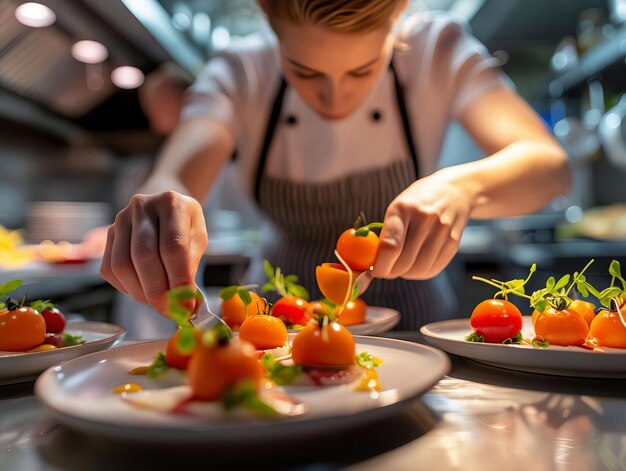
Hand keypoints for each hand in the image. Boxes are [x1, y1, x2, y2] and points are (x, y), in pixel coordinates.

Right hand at [100, 191, 207, 315]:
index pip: (173, 247)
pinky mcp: (107, 235)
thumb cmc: (185, 226)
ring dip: (141, 293)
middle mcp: (142, 207)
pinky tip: (143, 290)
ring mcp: (120, 220)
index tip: (186, 305)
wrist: (165, 208)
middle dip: (158, 292)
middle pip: (144, 257)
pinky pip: (110, 270)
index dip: (179, 280)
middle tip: (171, 312)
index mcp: (171, 204)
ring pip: (123, 265)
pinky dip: (126, 288)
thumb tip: (186, 304)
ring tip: (159, 302)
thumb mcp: (198, 240)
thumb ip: (191, 268)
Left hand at [372, 171, 471, 279]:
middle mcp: (425, 218)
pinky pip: (433, 269)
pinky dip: (420, 273)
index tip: (374, 271)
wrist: (453, 191)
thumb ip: (386, 235)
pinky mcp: (454, 242)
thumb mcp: (397, 209)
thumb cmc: (416, 203)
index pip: (390, 246)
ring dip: (405, 274)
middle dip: (390, 272)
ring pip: (418, 269)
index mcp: (403, 208)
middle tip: (385, 270)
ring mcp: (442, 230)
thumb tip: (373, 266)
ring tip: (401, 266)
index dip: (380, 265)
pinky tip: (415, 264)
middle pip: (404, 261)